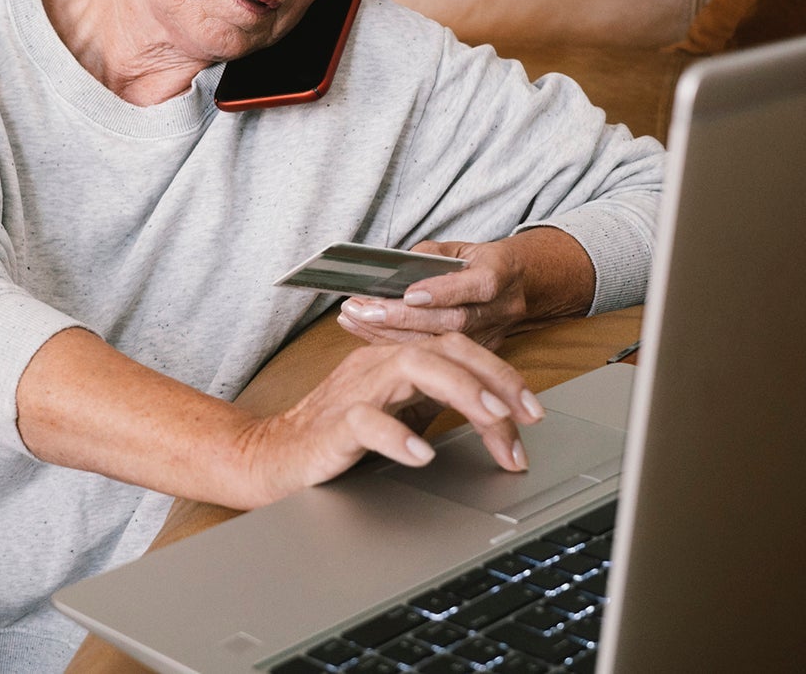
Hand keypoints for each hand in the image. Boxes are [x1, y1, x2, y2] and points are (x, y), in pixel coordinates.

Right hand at [234, 332, 543, 506]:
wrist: (271, 457)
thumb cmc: (334, 438)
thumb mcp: (396, 414)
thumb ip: (435, 403)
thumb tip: (496, 415)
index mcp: (393, 361)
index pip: (456, 349)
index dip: (501, 373)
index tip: (533, 410)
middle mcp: (376, 367)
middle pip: (444, 350)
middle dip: (495, 379)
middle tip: (527, 418)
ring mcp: (353, 393)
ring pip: (412, 368)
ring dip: (462, 392)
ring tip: (493, 420)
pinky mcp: (331, 427)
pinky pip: (366, 421)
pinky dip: (398, 435)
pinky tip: (423, 454)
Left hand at [336, 230, 594, 351]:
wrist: (519, 284)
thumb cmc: (479, 261)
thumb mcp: (458, 247)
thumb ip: (427, 255)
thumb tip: (392, 269)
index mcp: (501, 273)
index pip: (478, 285)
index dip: (444, 291)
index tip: (409, 292)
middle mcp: (501, 309)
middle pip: (453, 321)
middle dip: (402, 318)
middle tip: (363, 308)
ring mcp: (492, 336)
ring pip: (441, 344)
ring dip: (391, 333)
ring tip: (355, 318)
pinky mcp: (477, 356)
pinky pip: (434, 355)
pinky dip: (396, 343)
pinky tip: (366, 331)